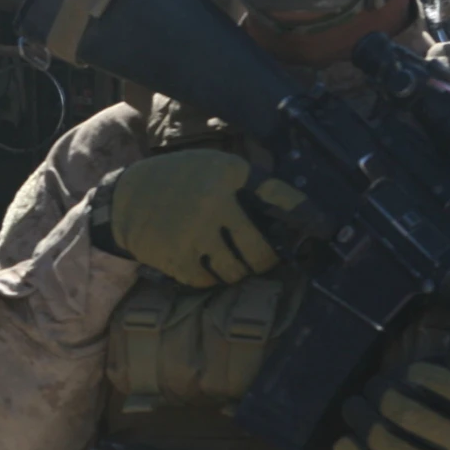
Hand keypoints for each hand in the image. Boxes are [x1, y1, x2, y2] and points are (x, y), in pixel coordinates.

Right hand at [109, 149, 305, 287]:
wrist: (124, 200)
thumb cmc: (177, 181)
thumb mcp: (211, 167)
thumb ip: (245, 185)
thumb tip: (289, 217)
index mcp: (227, 175)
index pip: (279, 196)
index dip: (306, 215)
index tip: (325, 229)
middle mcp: (214, 203)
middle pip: (260, 251)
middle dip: (265, 260)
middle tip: (263, 259)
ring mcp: (194, 234)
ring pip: (235, 271)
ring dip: (237, 271)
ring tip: (229, 261)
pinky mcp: (176, 258)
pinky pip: (208, 282)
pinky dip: (210, 279)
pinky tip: (204, 265)